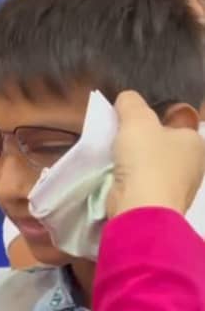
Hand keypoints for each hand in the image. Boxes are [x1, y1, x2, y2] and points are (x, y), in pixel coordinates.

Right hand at [108, 91, 204, 217]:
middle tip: (120, 138)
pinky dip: (132, 182)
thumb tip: (126, 100)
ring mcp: (178, 190)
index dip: (155, 120)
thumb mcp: (136, 119)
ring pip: (153, 168)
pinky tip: (116, 178)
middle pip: (163, 147)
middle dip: (144, 143)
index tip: (132, 122)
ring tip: (114, 157)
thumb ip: (131, 103)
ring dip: (136, 164)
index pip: (177, 124)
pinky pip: (144, 187)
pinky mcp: (160, 207)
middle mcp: (193, 167)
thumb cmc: (146, 160)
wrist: (140, 210)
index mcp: (196, 143)